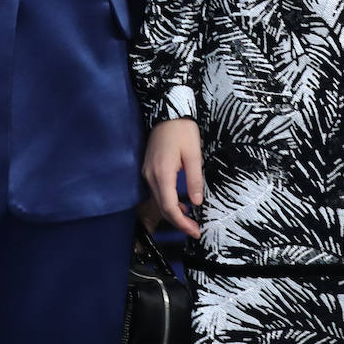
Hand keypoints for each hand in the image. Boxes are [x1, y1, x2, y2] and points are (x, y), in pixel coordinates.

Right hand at [141, 118, 203, 239]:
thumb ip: (194, 180)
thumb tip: (196, 203)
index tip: (196, 232)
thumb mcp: (193, 154)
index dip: (182, 224)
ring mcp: (147, 172)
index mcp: (162, 173)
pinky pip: (157, 191)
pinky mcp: (148, 169)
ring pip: (158, 201)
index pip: (169, 207)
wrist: (168, 111)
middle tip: (195, 230)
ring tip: (190, 219)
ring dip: (173, 213)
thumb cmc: (183, 131)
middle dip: (178, 223)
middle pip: (162, 208)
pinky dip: (168, 202)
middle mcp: (150, 176)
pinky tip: (180, 203)